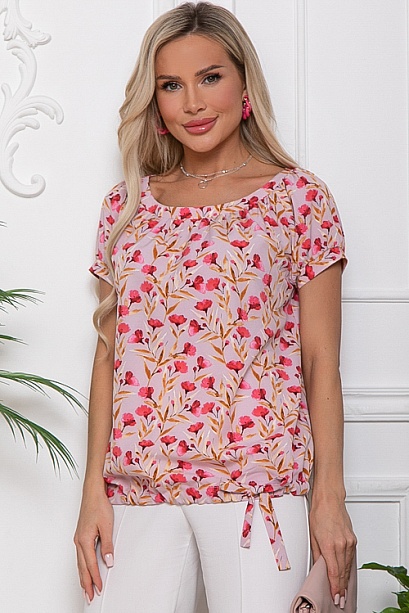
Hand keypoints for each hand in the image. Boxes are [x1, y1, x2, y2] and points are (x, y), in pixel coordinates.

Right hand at [74, 488, 113, 602]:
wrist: (92, 493)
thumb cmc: (98, 505)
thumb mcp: (106, 525)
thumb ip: (107, 545)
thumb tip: (108, 562)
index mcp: (84, 540)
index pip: (90, 565)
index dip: (95, 578)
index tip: (99, 589)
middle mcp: (79, 541)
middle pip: (82, 567)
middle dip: (86, 583)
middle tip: (89, 597)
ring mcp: (78, 539)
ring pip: (79, 563)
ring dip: (83, 576)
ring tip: (85, 588)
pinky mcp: (80, 536)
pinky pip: (80, 556)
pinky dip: (82, 566)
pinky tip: (84, 570)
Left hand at [309, 495, 356, 607]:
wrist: (330, 500)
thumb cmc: (319, 513)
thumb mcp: (312, 535)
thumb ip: (317, 553)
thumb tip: (318, 566)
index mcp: (329, 545)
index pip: (333, 572)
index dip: (335, 586)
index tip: (335, 596)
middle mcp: (341, 544)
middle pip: (342, 571)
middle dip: (341, 587)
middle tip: (340, 598)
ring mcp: (348, 542)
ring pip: (348, 566)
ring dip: (346, 579)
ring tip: (343, 590)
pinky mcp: (352, 539)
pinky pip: (351, 557)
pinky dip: (348, 567)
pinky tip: (346, 573)